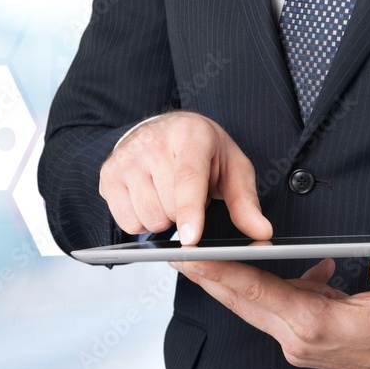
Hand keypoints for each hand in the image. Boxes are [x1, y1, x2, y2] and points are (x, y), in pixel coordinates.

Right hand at [99, 112, 271, 242]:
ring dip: (162, 218)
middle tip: (188, 195)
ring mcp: (126, 157)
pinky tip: (149, 199)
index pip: (188, 179)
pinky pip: (127, 221)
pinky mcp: (108, 173)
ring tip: (168, 196)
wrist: (166, 129)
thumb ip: (245, 202)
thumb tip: (261, 232)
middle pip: (167, 207)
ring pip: (147, 218)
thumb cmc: (203, 151)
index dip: (189, 212)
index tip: (191, 239)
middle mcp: (153, 142)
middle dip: (182, 215)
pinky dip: (141, 220)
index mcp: (190, 135)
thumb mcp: (233, 168)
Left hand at [171, 255, 369, 368]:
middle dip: (209, 277)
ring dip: (234, 281)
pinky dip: (279, 286)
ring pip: (255, 305)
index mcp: (316, 326)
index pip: (257, 292)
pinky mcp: (306, 339)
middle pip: (242, 301)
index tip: (192, 258)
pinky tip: (308, 269)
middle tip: (178, 255)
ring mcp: (299, 342)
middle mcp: (299, 337)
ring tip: (210, 256)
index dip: (221, 272)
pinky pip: (280, 306)